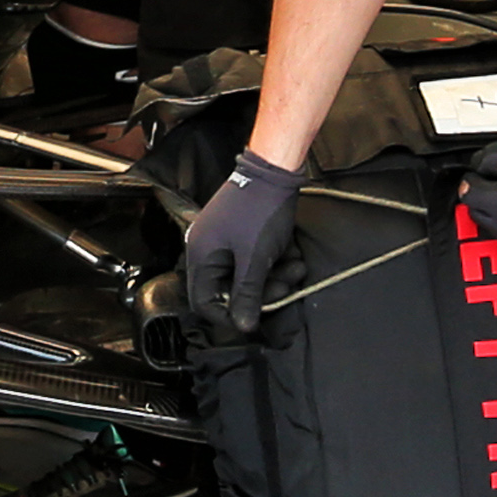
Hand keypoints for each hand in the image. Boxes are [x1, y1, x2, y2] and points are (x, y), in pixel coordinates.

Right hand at [178, 150, 306, 337]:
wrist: (274, 169)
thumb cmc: (260, 212)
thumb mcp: (254, 260)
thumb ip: (247, 295)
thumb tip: (243, 327)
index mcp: (200, 256)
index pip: (205, 302)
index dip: (229, 315)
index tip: (255, 318)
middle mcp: (206, 249)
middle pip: (229, 288)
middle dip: (263, 291)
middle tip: (287, 286)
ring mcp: (223, 239)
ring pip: (246, 273)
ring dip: (274, 276)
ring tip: (297, 267)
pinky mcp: (239, 231)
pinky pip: (253, 257)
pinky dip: (273, 260)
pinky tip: (292, 254)